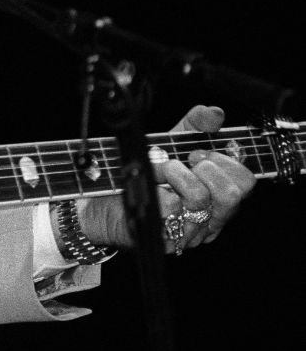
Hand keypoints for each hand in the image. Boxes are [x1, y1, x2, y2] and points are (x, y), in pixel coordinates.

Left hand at [80, 105, 256, 254]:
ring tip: (162, 170)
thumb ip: (196, 126)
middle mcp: (210, 217)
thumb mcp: (173, 144)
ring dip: (177, 173)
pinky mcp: (166, 237)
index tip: (199, 152)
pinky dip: (156, 188)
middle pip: (232, 194)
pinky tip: (149, 187)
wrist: (105, 200)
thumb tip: (215, 113)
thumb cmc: (145, 174)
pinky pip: (169, 207)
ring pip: (200, 198)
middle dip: (207, 168)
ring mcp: (190, 230)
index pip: (246, 182)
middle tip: (185, 161)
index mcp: (219, 196)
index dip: (226, 161)